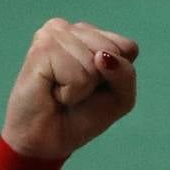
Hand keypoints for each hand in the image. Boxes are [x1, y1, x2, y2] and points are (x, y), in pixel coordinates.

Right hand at [1, 19, 138, 158]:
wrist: (47, 140)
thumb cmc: (82, 115)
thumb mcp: (120, 96)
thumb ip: (125, 73)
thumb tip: (101, 56)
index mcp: (91, 35)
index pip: (128, 47)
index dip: (118, 76)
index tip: (95, 87)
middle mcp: (71, 29)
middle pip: (113, 50)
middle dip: (101, 80)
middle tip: (75, 89)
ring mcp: (54, 34)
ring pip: (95, 62)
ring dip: (83, 88)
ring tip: (62, 91)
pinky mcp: (42, 48)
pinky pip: (79, 75)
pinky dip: (72, 92)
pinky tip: (53, 91)